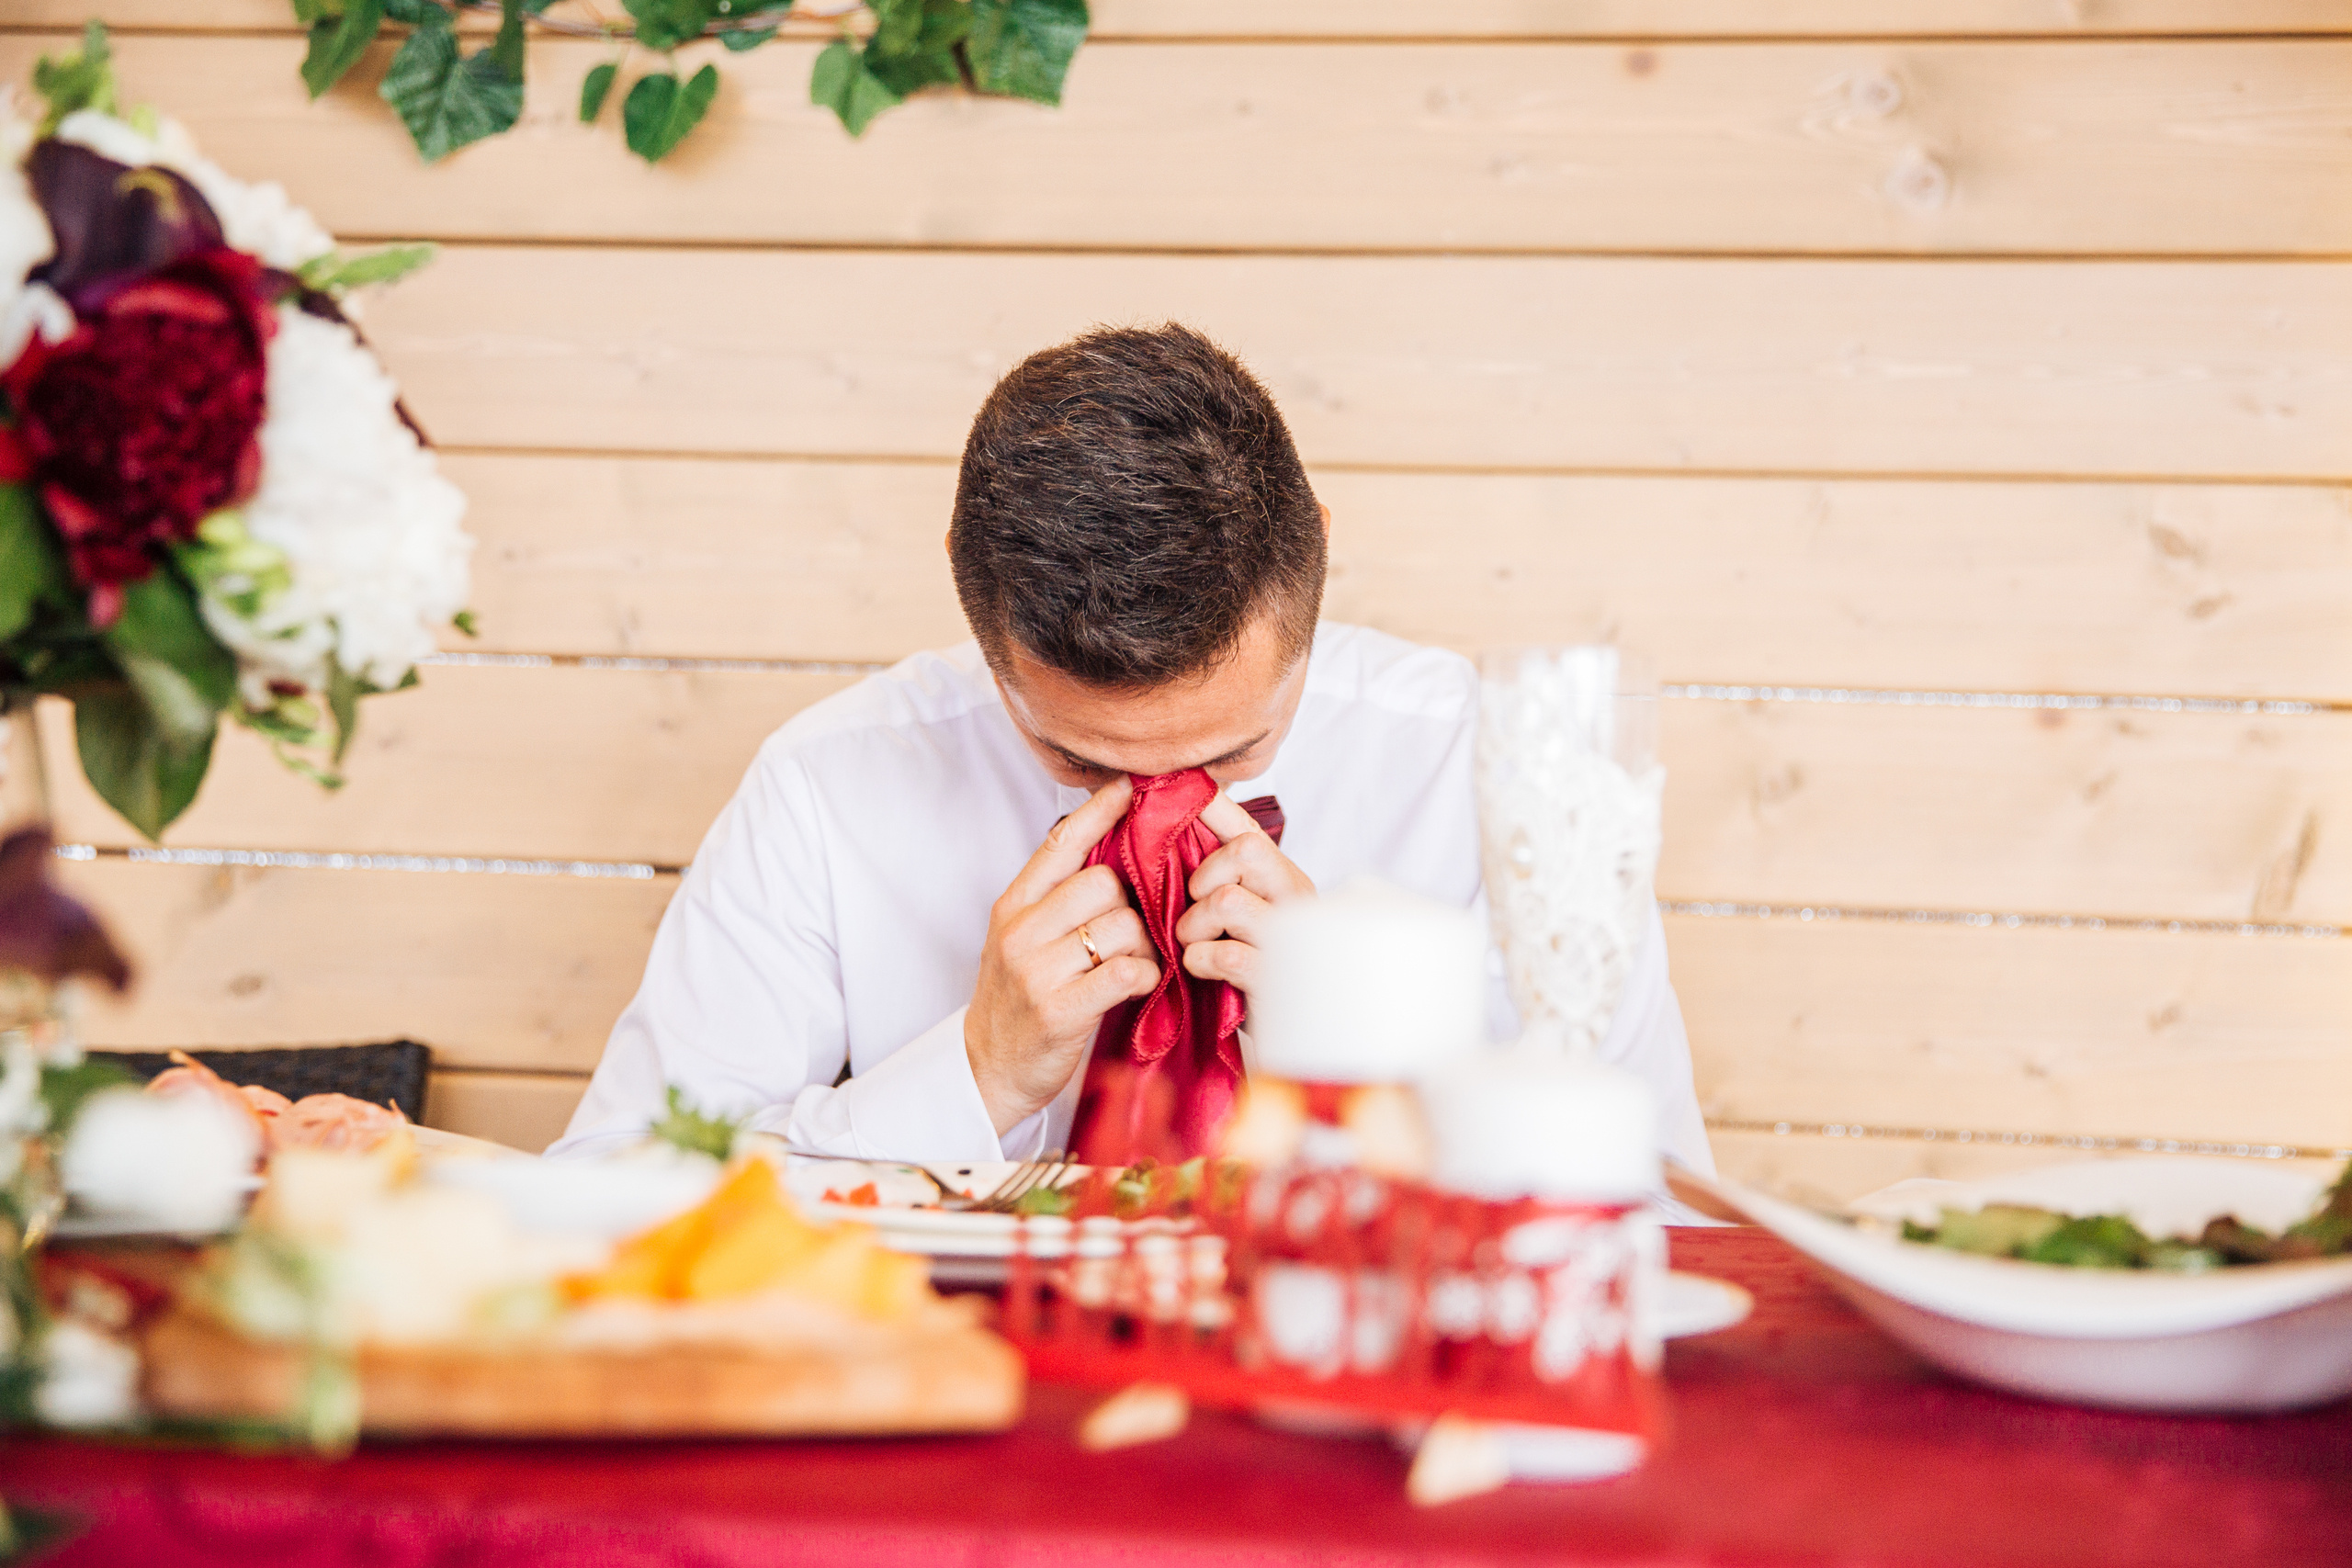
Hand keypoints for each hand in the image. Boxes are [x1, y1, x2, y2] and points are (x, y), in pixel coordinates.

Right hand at [966, 777, 1161, 1134]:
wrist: (988, 1069)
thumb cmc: (1017, 1000)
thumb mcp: (1020, 939)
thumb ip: (1055, 900)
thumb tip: (1111, 855)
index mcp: (1012, 906)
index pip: (1059, 843)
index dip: (1098, 811)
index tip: (1130, 788)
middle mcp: (1020, 931)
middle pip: (1102, 883)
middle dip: (1131, 904)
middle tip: (1133, 931)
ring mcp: (1037, 970)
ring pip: (1121, 926)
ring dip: (1143, 945)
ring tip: (1135, 963)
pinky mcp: (1060, 1009)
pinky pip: (1126, 971)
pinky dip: (1145, 975)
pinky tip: (1139, 985)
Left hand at [1174, 791, 1315, 995]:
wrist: (1295, 1032)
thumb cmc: (1255, 972)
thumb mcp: (1243, 919)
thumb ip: (1222, 878)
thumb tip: (1185, 821)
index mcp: (1285, 879)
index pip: (1248, 825)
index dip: (1210, 807)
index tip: (1171, 798)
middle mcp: (1297, 900)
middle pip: (1247, 849)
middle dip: (1204, 877)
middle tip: (1192, 906)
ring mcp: (1291, 939)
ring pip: (1228, 899)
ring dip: (1194, 924)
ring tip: (1193, 944)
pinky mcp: (1277, 979)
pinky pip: (1226, 953)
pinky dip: (1200, 959)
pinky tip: (1201, 968)